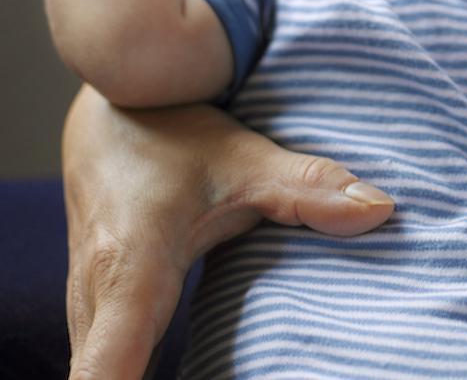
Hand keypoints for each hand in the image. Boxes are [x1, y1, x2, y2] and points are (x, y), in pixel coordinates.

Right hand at [63, 85, 393, 379]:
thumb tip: (380, 209)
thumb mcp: (244, 159)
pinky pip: (109, 366)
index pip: (104, 373)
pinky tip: (194, 375)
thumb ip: (308, 188)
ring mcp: (86, 316)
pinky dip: (137, 374)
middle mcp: (94, 307)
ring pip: (103, 376)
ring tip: (222, 374)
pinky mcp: (95, 317)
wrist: (112, 114)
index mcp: (128, 274)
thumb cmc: (174, 136)